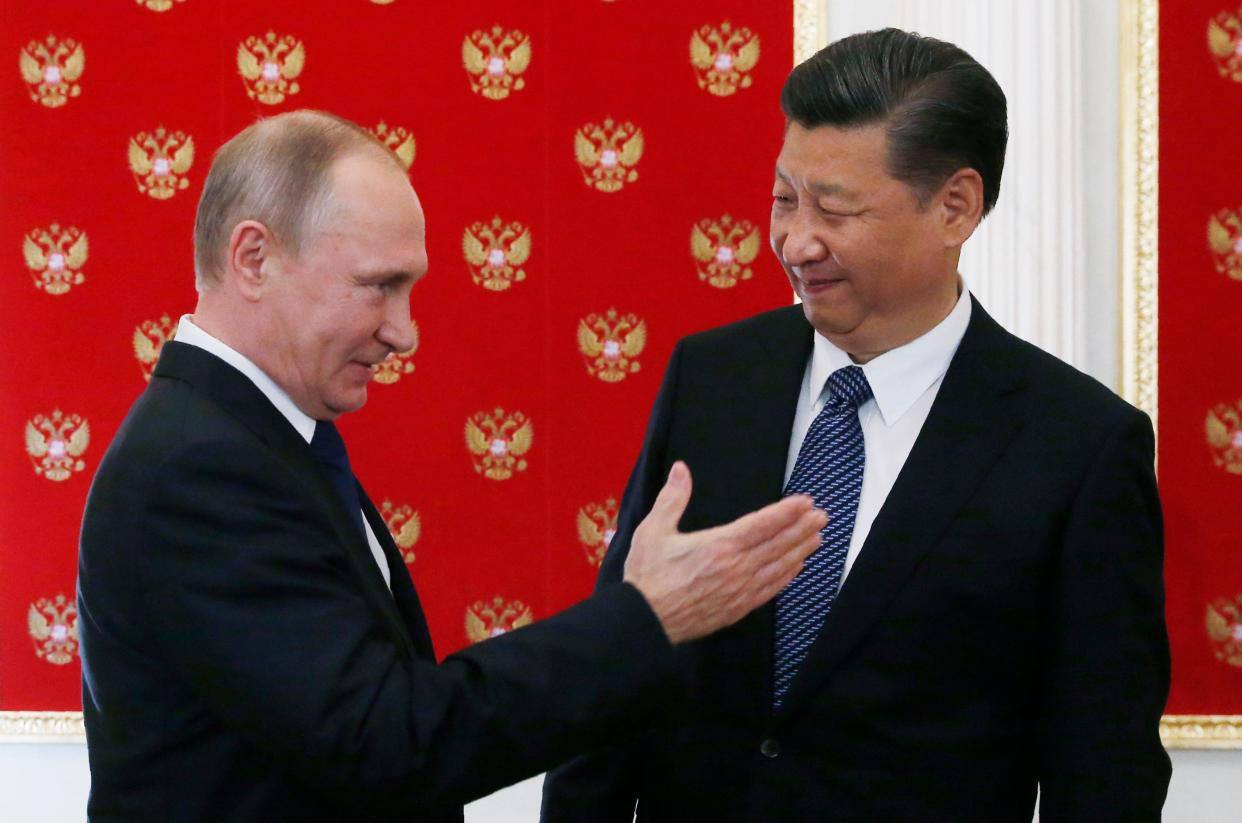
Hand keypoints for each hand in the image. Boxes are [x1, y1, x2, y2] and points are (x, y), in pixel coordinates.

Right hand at [623, 461, 824, 644]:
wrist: (645, 621)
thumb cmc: (648, 576)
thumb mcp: (653, 530)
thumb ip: (672, 498)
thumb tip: (681, 469)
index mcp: (719, 545)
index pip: (763, 524)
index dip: (787, 511)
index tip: (805, 501)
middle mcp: (736, 567)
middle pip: (779, 544)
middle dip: (802, 528)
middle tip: (822, 516)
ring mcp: (740, 590)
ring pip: (780, 567)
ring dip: (801, 550)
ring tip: (817, 537)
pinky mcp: (738, 608)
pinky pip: (771, 589)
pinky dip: (787, 576)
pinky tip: (797, 568)